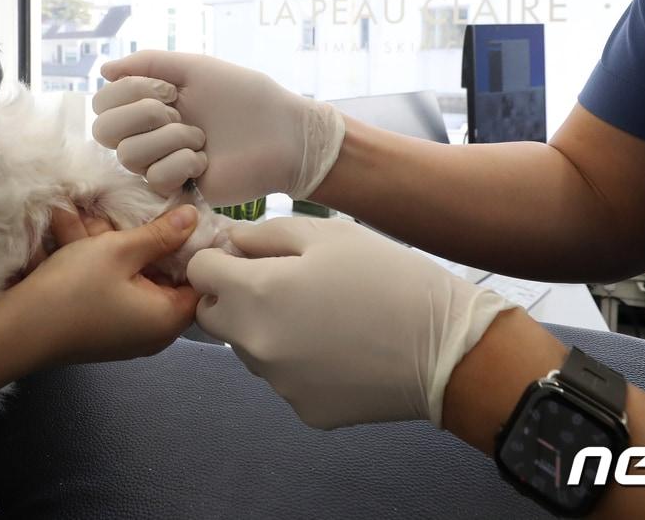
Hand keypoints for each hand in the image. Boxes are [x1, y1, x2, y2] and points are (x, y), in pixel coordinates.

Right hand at [7, 205, 201, 366]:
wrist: (17, 331)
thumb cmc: (74, 290)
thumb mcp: (120, 250)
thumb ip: (161, 234)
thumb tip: (194, 220)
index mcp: (168, 318)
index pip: (198, 279)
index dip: (191, 246)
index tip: (179, 218)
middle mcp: (153, 332)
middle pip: (161, 275)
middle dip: (140, 240)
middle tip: (119, 214)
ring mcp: (126, 332)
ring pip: (130, 277)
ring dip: (110, 246)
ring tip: (80, 219)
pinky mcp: (102, 327)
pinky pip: (111, 288)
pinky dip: (98, 263)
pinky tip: (71, 233)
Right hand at [92, 51, 344, 204]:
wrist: (282, 133)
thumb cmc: (245, 97)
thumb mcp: (196, 68)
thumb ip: (148, 62)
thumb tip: (103, 69)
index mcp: (149, 103)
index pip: (103, 102)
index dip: (128, 93)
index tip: (170, 89)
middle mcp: (148, 133)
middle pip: (104, 132)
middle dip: (142, 115)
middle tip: (179, 112)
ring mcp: (160, 162)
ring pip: (129, 156)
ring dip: (168, 139)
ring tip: (200, 137)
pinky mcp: (177, 189)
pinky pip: (155, 177)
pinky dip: (182, 163)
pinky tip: (205, 160)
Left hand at [186, 217, 513, 428]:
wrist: (445, 347)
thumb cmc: (388, 278)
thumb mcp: (326, 234)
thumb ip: (264, 235)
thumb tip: (231, 244)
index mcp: (255, 294)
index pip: (199, 274)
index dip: (219, 259)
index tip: (243, 256)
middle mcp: (256, 344)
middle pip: (215, 317)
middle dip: (234, 297)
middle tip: (281, 284)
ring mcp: (278, 384)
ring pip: (250, 349)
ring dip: (267, 329)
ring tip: (320, 315)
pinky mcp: (304, 410)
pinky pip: (284, 378)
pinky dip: (299, 362)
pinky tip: (338, 347)